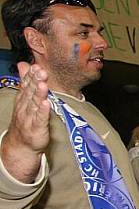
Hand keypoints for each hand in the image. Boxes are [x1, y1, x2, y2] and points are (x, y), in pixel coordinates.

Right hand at [0, 62, 50, 182]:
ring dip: (39, 94)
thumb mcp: (25, 99)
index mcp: (23, 99)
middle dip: (35, 81)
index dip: (31, 76)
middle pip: (30, 92)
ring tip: (43, 84)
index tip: (36, 66)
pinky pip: (40, 119)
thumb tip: (24, 65)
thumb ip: (26, 82)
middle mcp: (25, 107)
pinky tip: (46, 104)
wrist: (20, 144)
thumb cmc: (25, 119)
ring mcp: (30, 118)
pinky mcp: (37, 128)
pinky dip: (43, 111)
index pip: (26, 85)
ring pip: (34, 104)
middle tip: (41, 71)